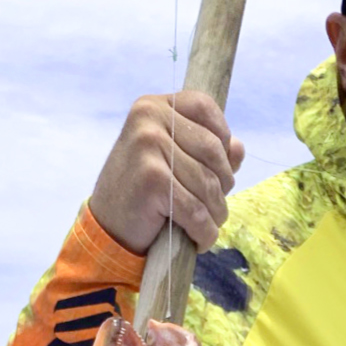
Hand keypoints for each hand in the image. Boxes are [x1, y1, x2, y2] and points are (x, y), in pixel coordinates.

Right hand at [89, 92, 244, 255]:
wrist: (107, 228)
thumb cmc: (142, 193)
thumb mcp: (171, 161)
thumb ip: (205, 150)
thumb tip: (238, 147)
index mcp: (154, 105)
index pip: (205, 108)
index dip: (223, 140)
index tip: (217, 169)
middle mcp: (149, 118)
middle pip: (214, 150)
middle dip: (222, 185)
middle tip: (213, 207)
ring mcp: (148, 146)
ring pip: (208, 183)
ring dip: (215, 213)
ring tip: (206, 225)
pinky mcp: (152, 179)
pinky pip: (196, 210)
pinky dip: (205, 232)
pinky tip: (199, 240)